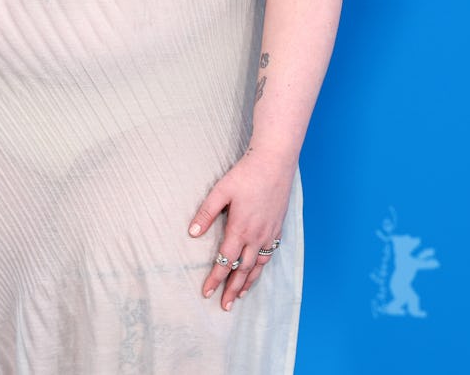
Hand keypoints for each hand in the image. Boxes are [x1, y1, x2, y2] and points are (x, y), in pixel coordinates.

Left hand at [188, 151, 293, 310]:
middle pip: (242, 270)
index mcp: (240, 229)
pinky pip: (269, 255)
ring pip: (258, 266)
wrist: (274, 163)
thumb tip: (192, 232)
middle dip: (231, 289)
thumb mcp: (221, 190)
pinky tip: (257, 270)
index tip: (206, 292)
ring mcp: (269, 234)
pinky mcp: (277, 228)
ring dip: (248, 283)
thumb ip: (206, 213)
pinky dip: (261, 268)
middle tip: (223, 306)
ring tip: (239, 296)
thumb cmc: (245, 174)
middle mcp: (256, 237)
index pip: (225, 261)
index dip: (215, 278)